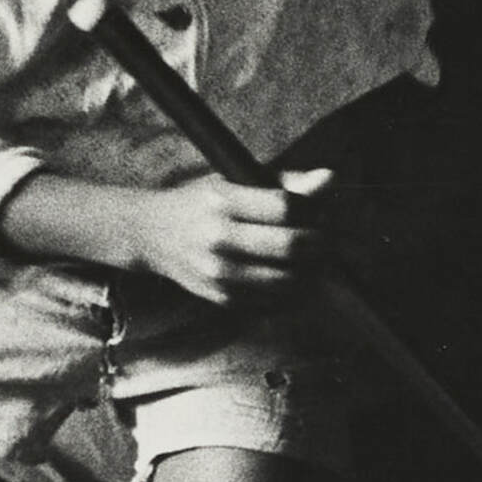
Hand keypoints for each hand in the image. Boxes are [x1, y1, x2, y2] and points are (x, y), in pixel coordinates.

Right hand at [135, 165, 332, 306]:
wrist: (152, 235)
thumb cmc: (201, 202)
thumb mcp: (234, 180)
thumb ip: (284, 182)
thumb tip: (329, 179)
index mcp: (222, 201)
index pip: (286, 207)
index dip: (314, 209)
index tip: (320, 210)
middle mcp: (218, 238)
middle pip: (292, 245)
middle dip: (322, 242)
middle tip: (328, 236)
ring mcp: (219, 273)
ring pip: (289, 280)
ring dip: (314, 271)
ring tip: (317, 258)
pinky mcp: (222, 298)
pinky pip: (275, 302)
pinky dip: (295, 292)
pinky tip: (297, 276)